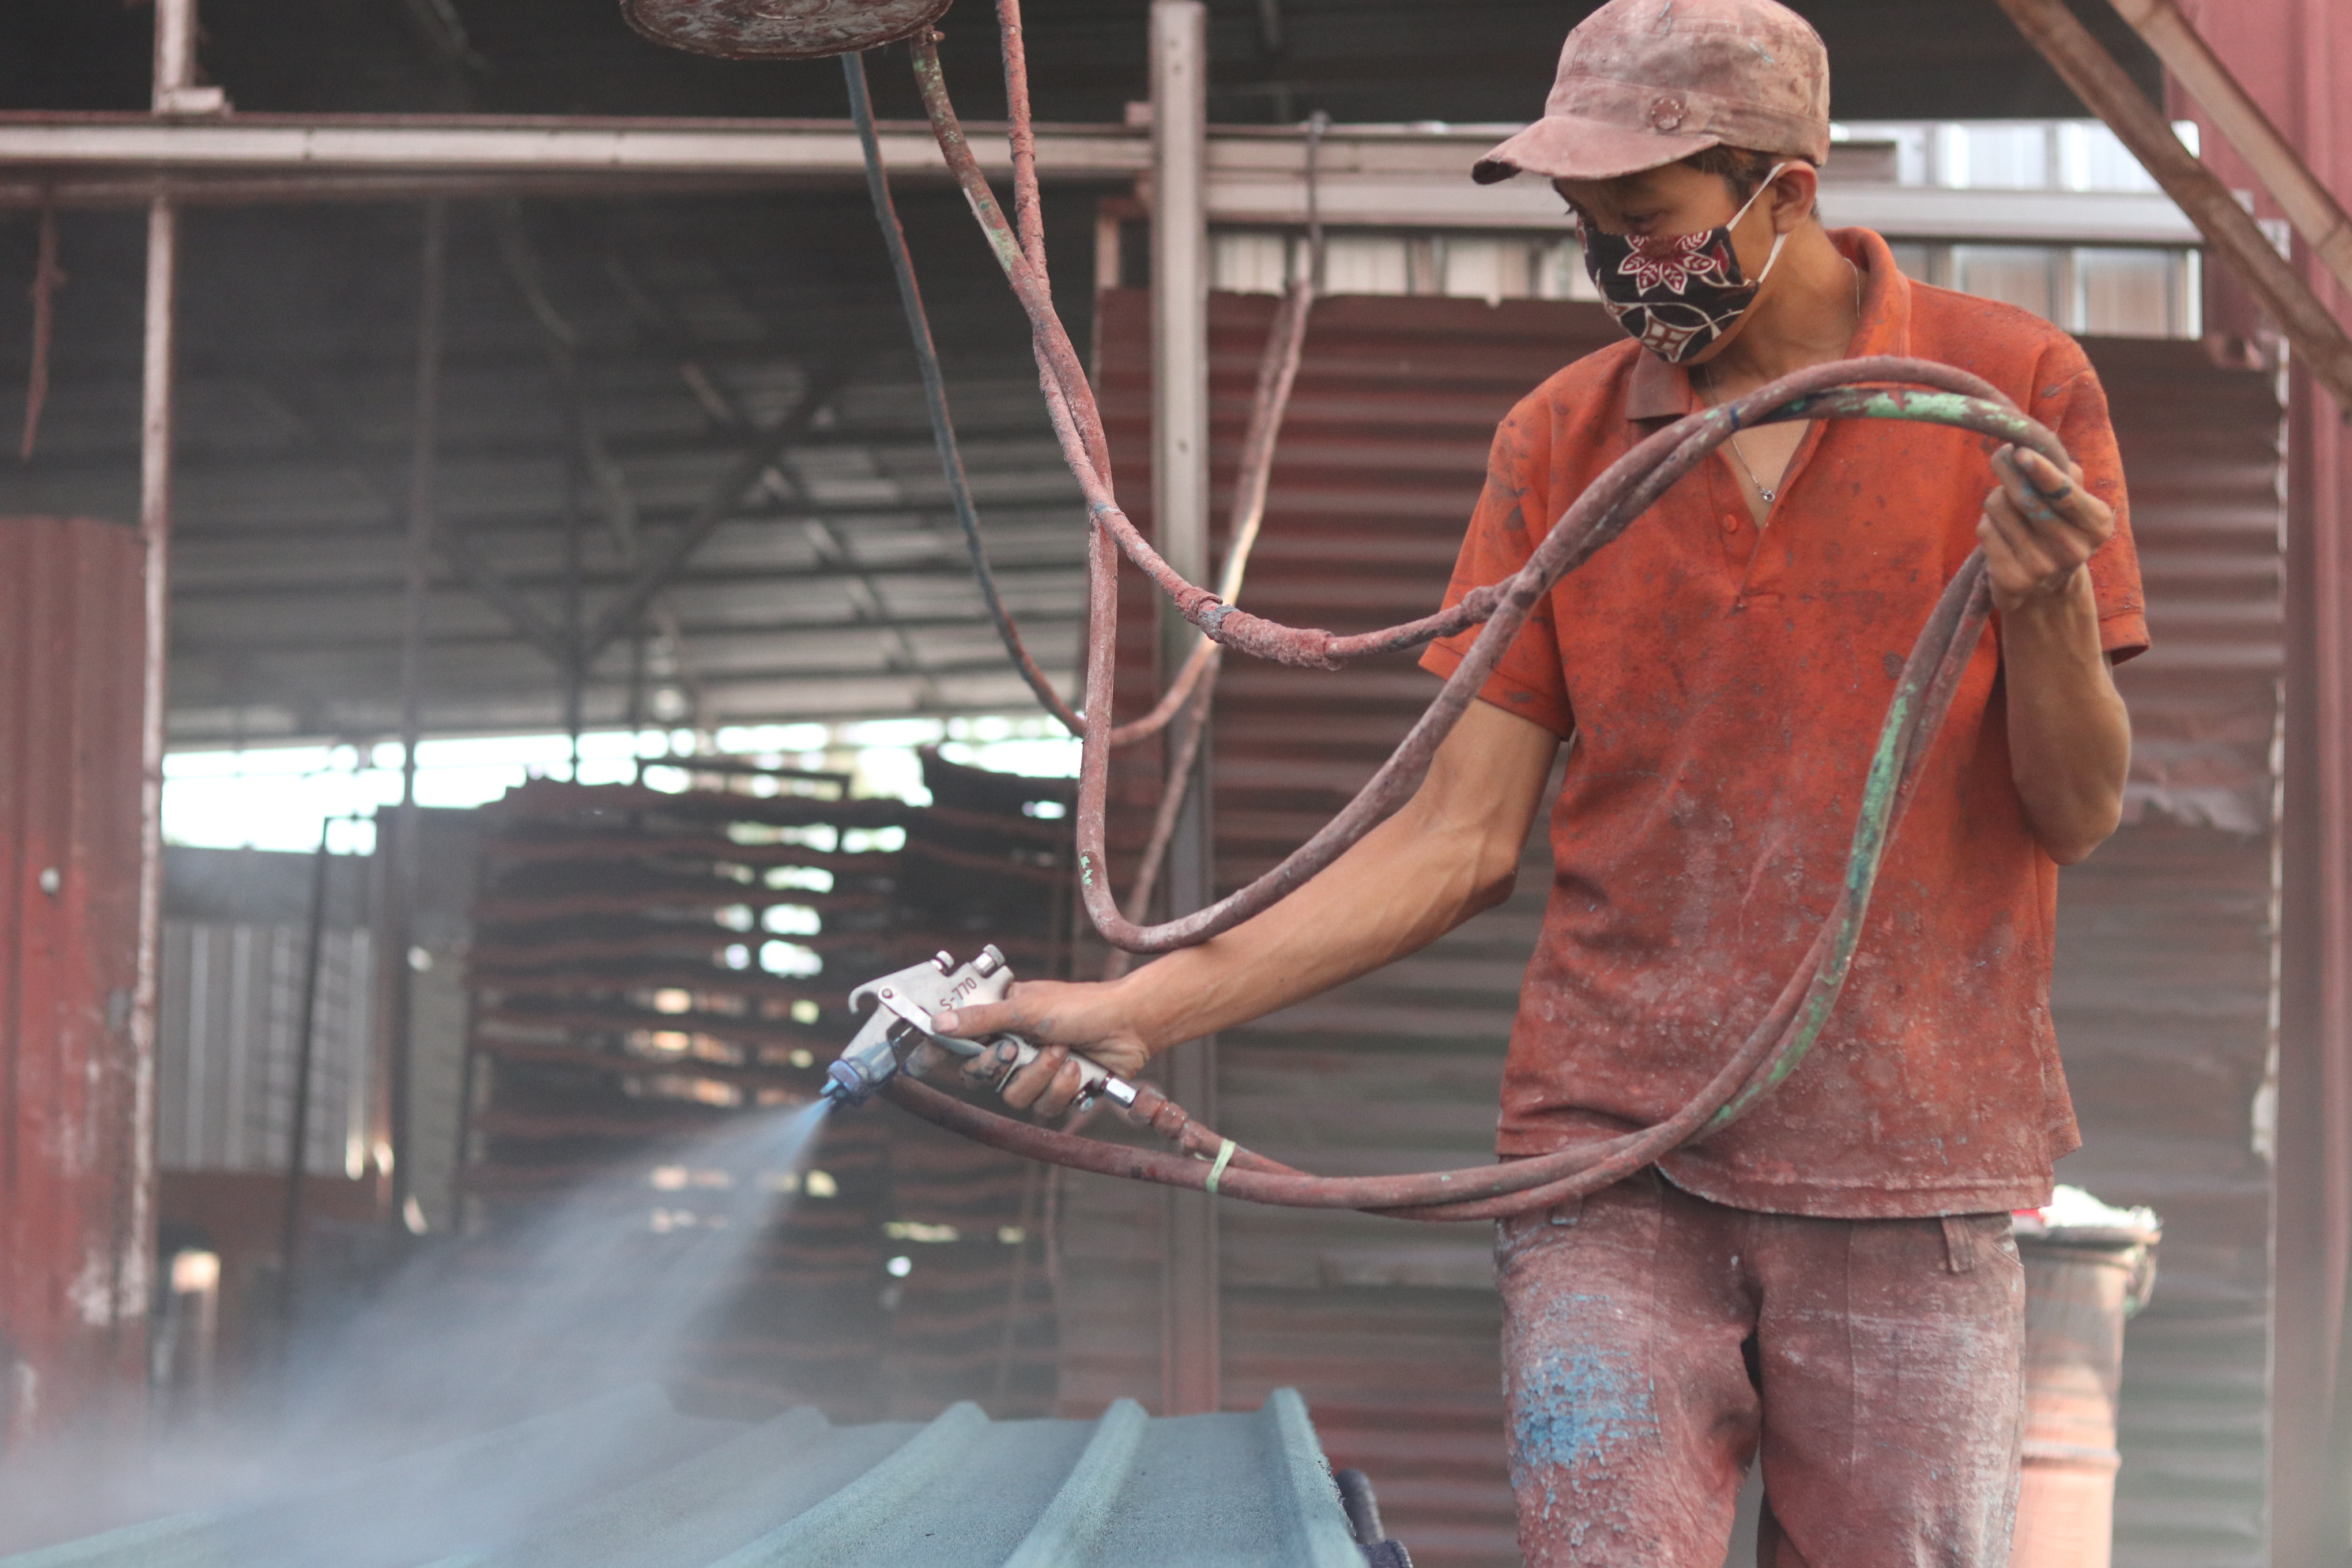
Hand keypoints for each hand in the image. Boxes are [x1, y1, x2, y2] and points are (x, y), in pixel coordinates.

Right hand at [929, 978, 1152, 1118]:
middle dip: (1000, 1065)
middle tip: (1016, 1048)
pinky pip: (1044, 1107)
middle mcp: (1014, 1046)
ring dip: (1040, 1075)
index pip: (959, 1042)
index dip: (939, 1053)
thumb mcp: (1026, 1007)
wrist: (1129, 1025)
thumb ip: (981, 1019)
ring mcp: (1036, 1070)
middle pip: (980, 1077)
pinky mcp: (1058, 1090)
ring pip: (1013, 1096)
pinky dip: (1062, 1087)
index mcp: (1000, 1020)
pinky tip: (1077, 1067)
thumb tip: (938, 1024)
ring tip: (1062, 1051)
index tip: (921, 1061)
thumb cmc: (1080, 1005)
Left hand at [1978, 446, 2113, 614]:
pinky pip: (1986, 530)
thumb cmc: (2058, 529)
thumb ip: (2065, 475)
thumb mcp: (2075, 504)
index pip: (2065, 494)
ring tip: (2007, 508)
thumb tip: (2039, 447)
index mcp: (2097, 525)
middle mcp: (2073, 549)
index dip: (2041, 471)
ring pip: (1999, 508)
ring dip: (1997, 499)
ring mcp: (2042, 568)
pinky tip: (1999, 532)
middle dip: (2008, 470)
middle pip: (2025, 496)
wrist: (2046, 590)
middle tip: (2001, 455)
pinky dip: (1988, 523)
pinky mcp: (2013, 581)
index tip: (2020, 452)